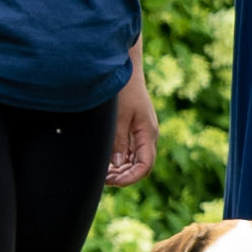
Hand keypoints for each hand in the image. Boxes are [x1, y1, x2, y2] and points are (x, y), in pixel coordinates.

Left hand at [106, 72, 158, 186]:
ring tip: (103, 173)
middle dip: (124, 176)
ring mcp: (142, 132)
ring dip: (122, 169)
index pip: (145, 166)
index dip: (130, 178)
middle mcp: (148, 135)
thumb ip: (118, 142)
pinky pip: (132, 150)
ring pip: (136, 159)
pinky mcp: (136, 127)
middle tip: (103, 180)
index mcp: (148, 134)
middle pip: (141, 166)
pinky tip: (108, 161)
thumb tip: (117, 165)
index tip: (112, 182)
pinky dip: (122, 159)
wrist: (127, 69)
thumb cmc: (124, 91)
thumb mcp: (119, 117)